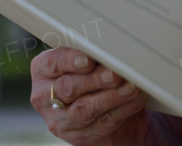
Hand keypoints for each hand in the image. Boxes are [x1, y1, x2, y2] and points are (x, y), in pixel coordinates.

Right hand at [30, 47, 150, 144]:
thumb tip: (112, 45)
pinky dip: (124, 108)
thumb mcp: (89, 61)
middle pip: (68, 87)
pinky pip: (104, 121)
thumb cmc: (96, 74)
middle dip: (95, 79)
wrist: (109, 109)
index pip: (52, 63)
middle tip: (114, 73)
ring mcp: (62, 121)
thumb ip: (93, 53)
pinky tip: (136, 97)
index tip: (88, 59)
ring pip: (85, 109)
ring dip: (111, 96)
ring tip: (131, 86)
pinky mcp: (81, 137)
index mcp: (44, 72)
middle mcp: (46, 97)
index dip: (69, 61)